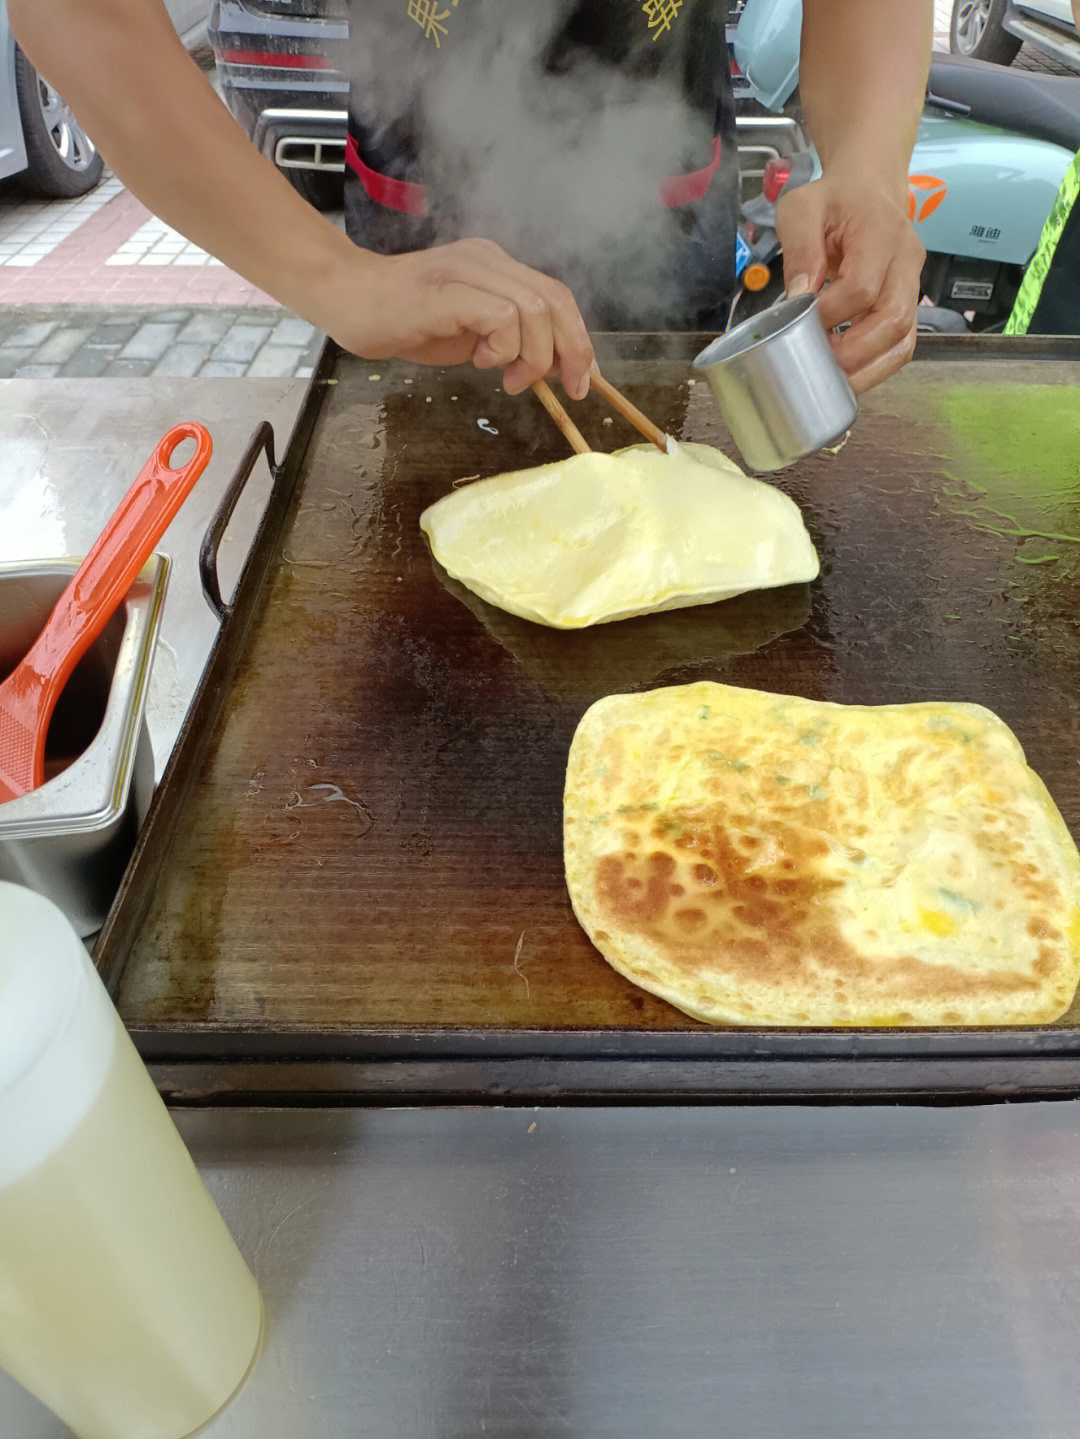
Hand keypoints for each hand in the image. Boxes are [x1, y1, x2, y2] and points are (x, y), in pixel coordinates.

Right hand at [329, 237, 595, 399]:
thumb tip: (557, 366)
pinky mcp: (449, 290)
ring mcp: (468, 271)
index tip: (582, 379)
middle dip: (572, 351)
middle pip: (555, 300)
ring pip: (534, 310)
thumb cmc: (404, 321)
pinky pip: (501, 318)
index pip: (557, 295)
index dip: (579, 339)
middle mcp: (488, 260)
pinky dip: (504, 348)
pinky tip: (481, 362)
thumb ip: (511, 341)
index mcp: (496, 267)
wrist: (348, 299)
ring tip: (508, 378)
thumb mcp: (471, 335)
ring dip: (533, 356)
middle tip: (568, 388)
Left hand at [774, 176, 924, 393]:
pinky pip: (902, 345)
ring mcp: (912, 285)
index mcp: (881, 232)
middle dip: (852, 351)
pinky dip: (876, 367)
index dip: (831, 313)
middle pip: (893, 320)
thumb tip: (800, 296)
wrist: (868, 191)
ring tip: (831, 375)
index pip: (863, 287)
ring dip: (867, 367)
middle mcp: (906, 261)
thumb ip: (799, 247)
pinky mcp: (908, 304)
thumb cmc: (833, 201)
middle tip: (816, 359)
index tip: (802, 320)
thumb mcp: (802, 208)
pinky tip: (848, 372)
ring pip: (904, 340)